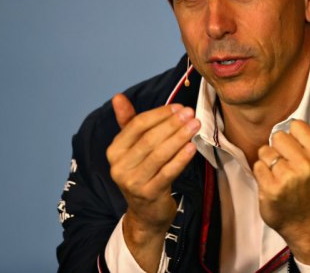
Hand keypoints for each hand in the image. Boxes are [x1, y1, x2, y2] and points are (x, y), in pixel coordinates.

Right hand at [106, 93, 199, 270]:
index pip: (137, 125)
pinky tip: (192, 147)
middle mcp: (119, 166)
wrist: (146, 212)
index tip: (179, 107)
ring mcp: (132, 182)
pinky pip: (168, 172)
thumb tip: (117, 97)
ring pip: (160, 154)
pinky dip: (181, 158)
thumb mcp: (132, 148)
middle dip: (172, 124)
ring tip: (195, 125)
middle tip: (191, 114)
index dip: (160, 114)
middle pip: (149, 139)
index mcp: (114, 151)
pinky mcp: (148, 194)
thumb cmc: (142, 171)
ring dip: (180, 137)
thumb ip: (128, 122)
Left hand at [253, 98, 309, 264]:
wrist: (304, 221)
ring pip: (265, 150)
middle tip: (289, 166)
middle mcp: (307, 166)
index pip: (295, 125)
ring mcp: (288, 178)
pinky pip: (257, 165)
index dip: (294, 138)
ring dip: (268, 161)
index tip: (299, 153)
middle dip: (280, 149)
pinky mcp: (271, 189)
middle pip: (278, 136)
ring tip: (280, 175)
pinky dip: (261, 173)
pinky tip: (272, 184)